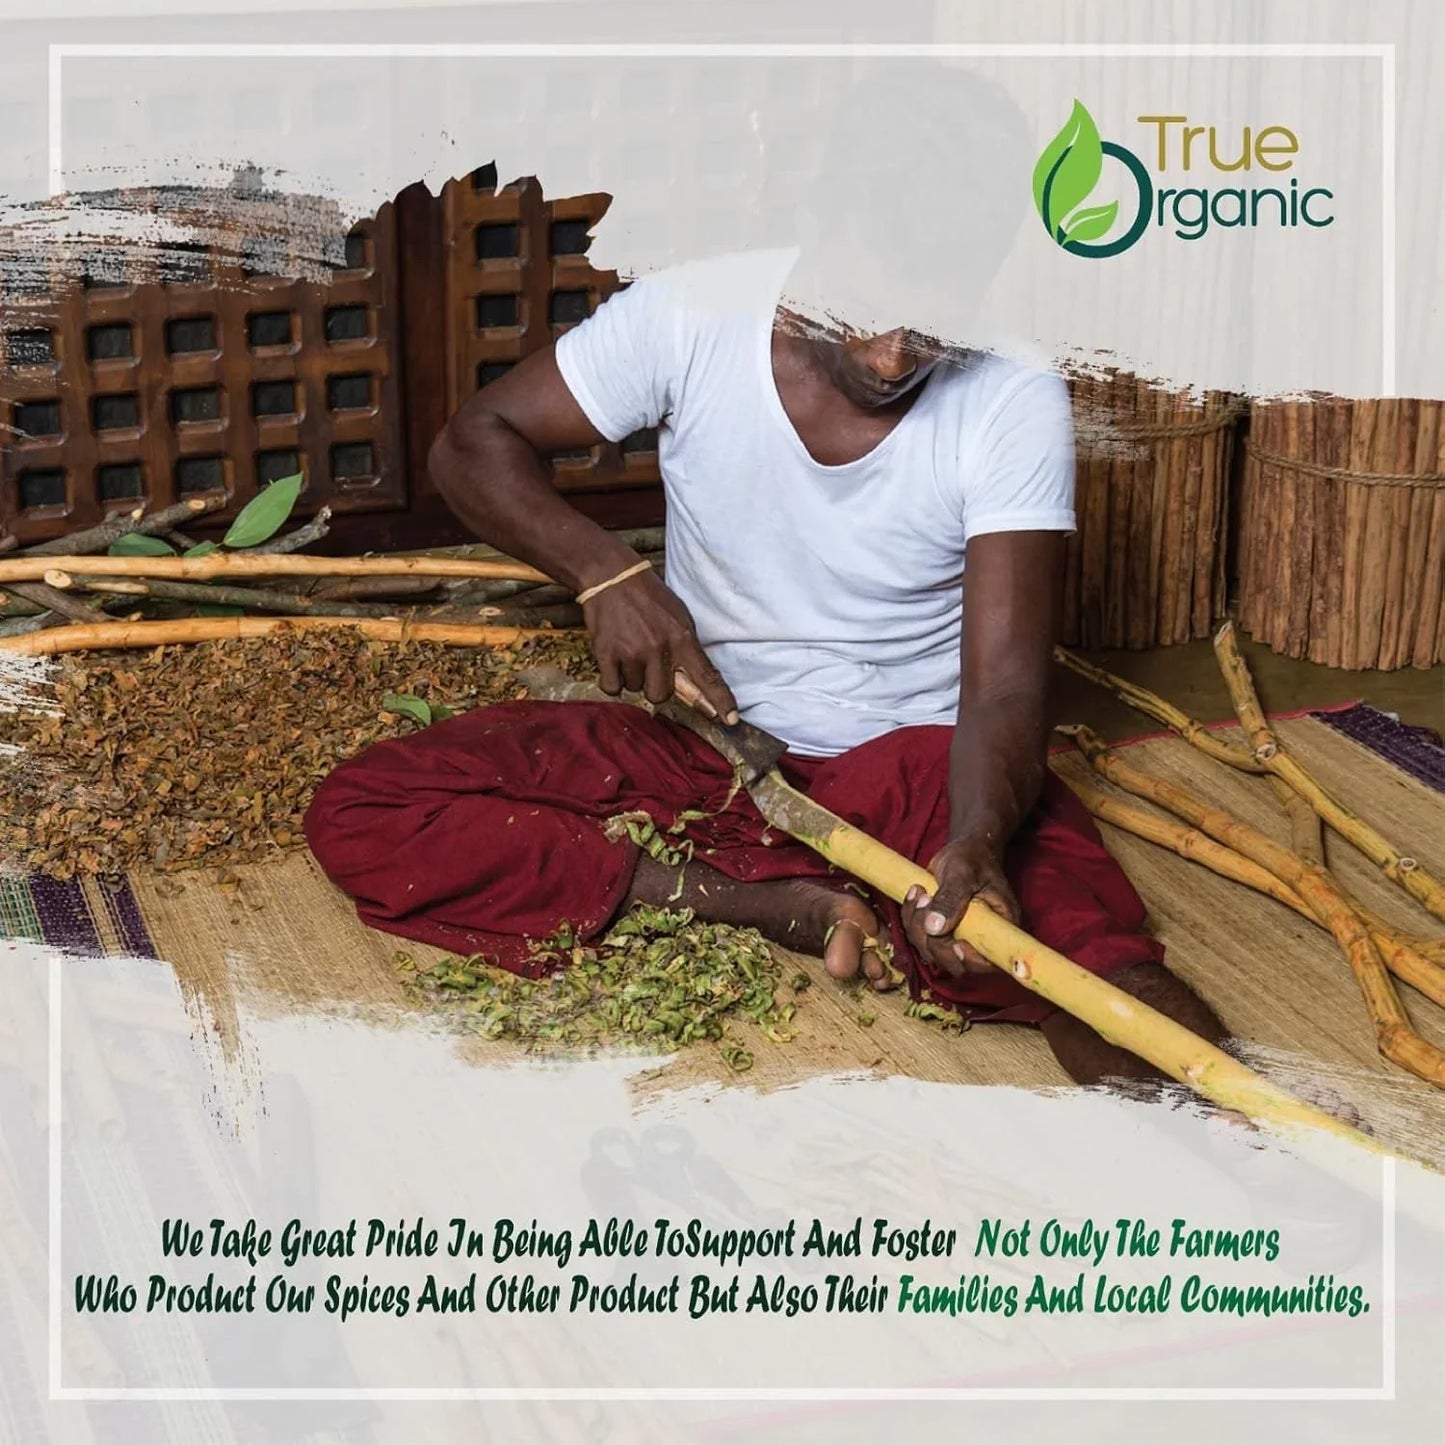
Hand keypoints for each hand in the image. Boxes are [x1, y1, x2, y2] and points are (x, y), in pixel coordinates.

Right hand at [584, 567, 739, 721]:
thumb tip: (692, 680)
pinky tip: (614, 658)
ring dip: (632, 677)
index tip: (732, 719)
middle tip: (647, 663)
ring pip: (635, 689)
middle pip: (660, 694)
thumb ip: (686, 647)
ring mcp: (633, 652)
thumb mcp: (679, 616)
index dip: (721, 700)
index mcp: (682, 638)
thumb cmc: (649, 597)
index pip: (707, 675)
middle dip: (653, 685)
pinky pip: (613, 687)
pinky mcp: (607, 654)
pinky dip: (612, 679)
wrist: (612, 576)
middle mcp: (660, 648)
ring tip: (629, 649)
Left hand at [901, 835, 1019, 976]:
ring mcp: (959, 938)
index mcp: (1001, 928)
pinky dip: (910, 920)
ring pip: (932, 953)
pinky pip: (920, 938)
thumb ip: (951, 899)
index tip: (956, 942)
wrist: (964, 852)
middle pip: (956, 964)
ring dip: (917, 927)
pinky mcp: (940, 933)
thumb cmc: (972, 858)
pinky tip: (914, 894)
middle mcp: (981, 940)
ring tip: (920, 893)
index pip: (990, 962)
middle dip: (934, 940)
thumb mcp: (963, 872)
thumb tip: (935, 928)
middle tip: (926, 901)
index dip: (971, 961)